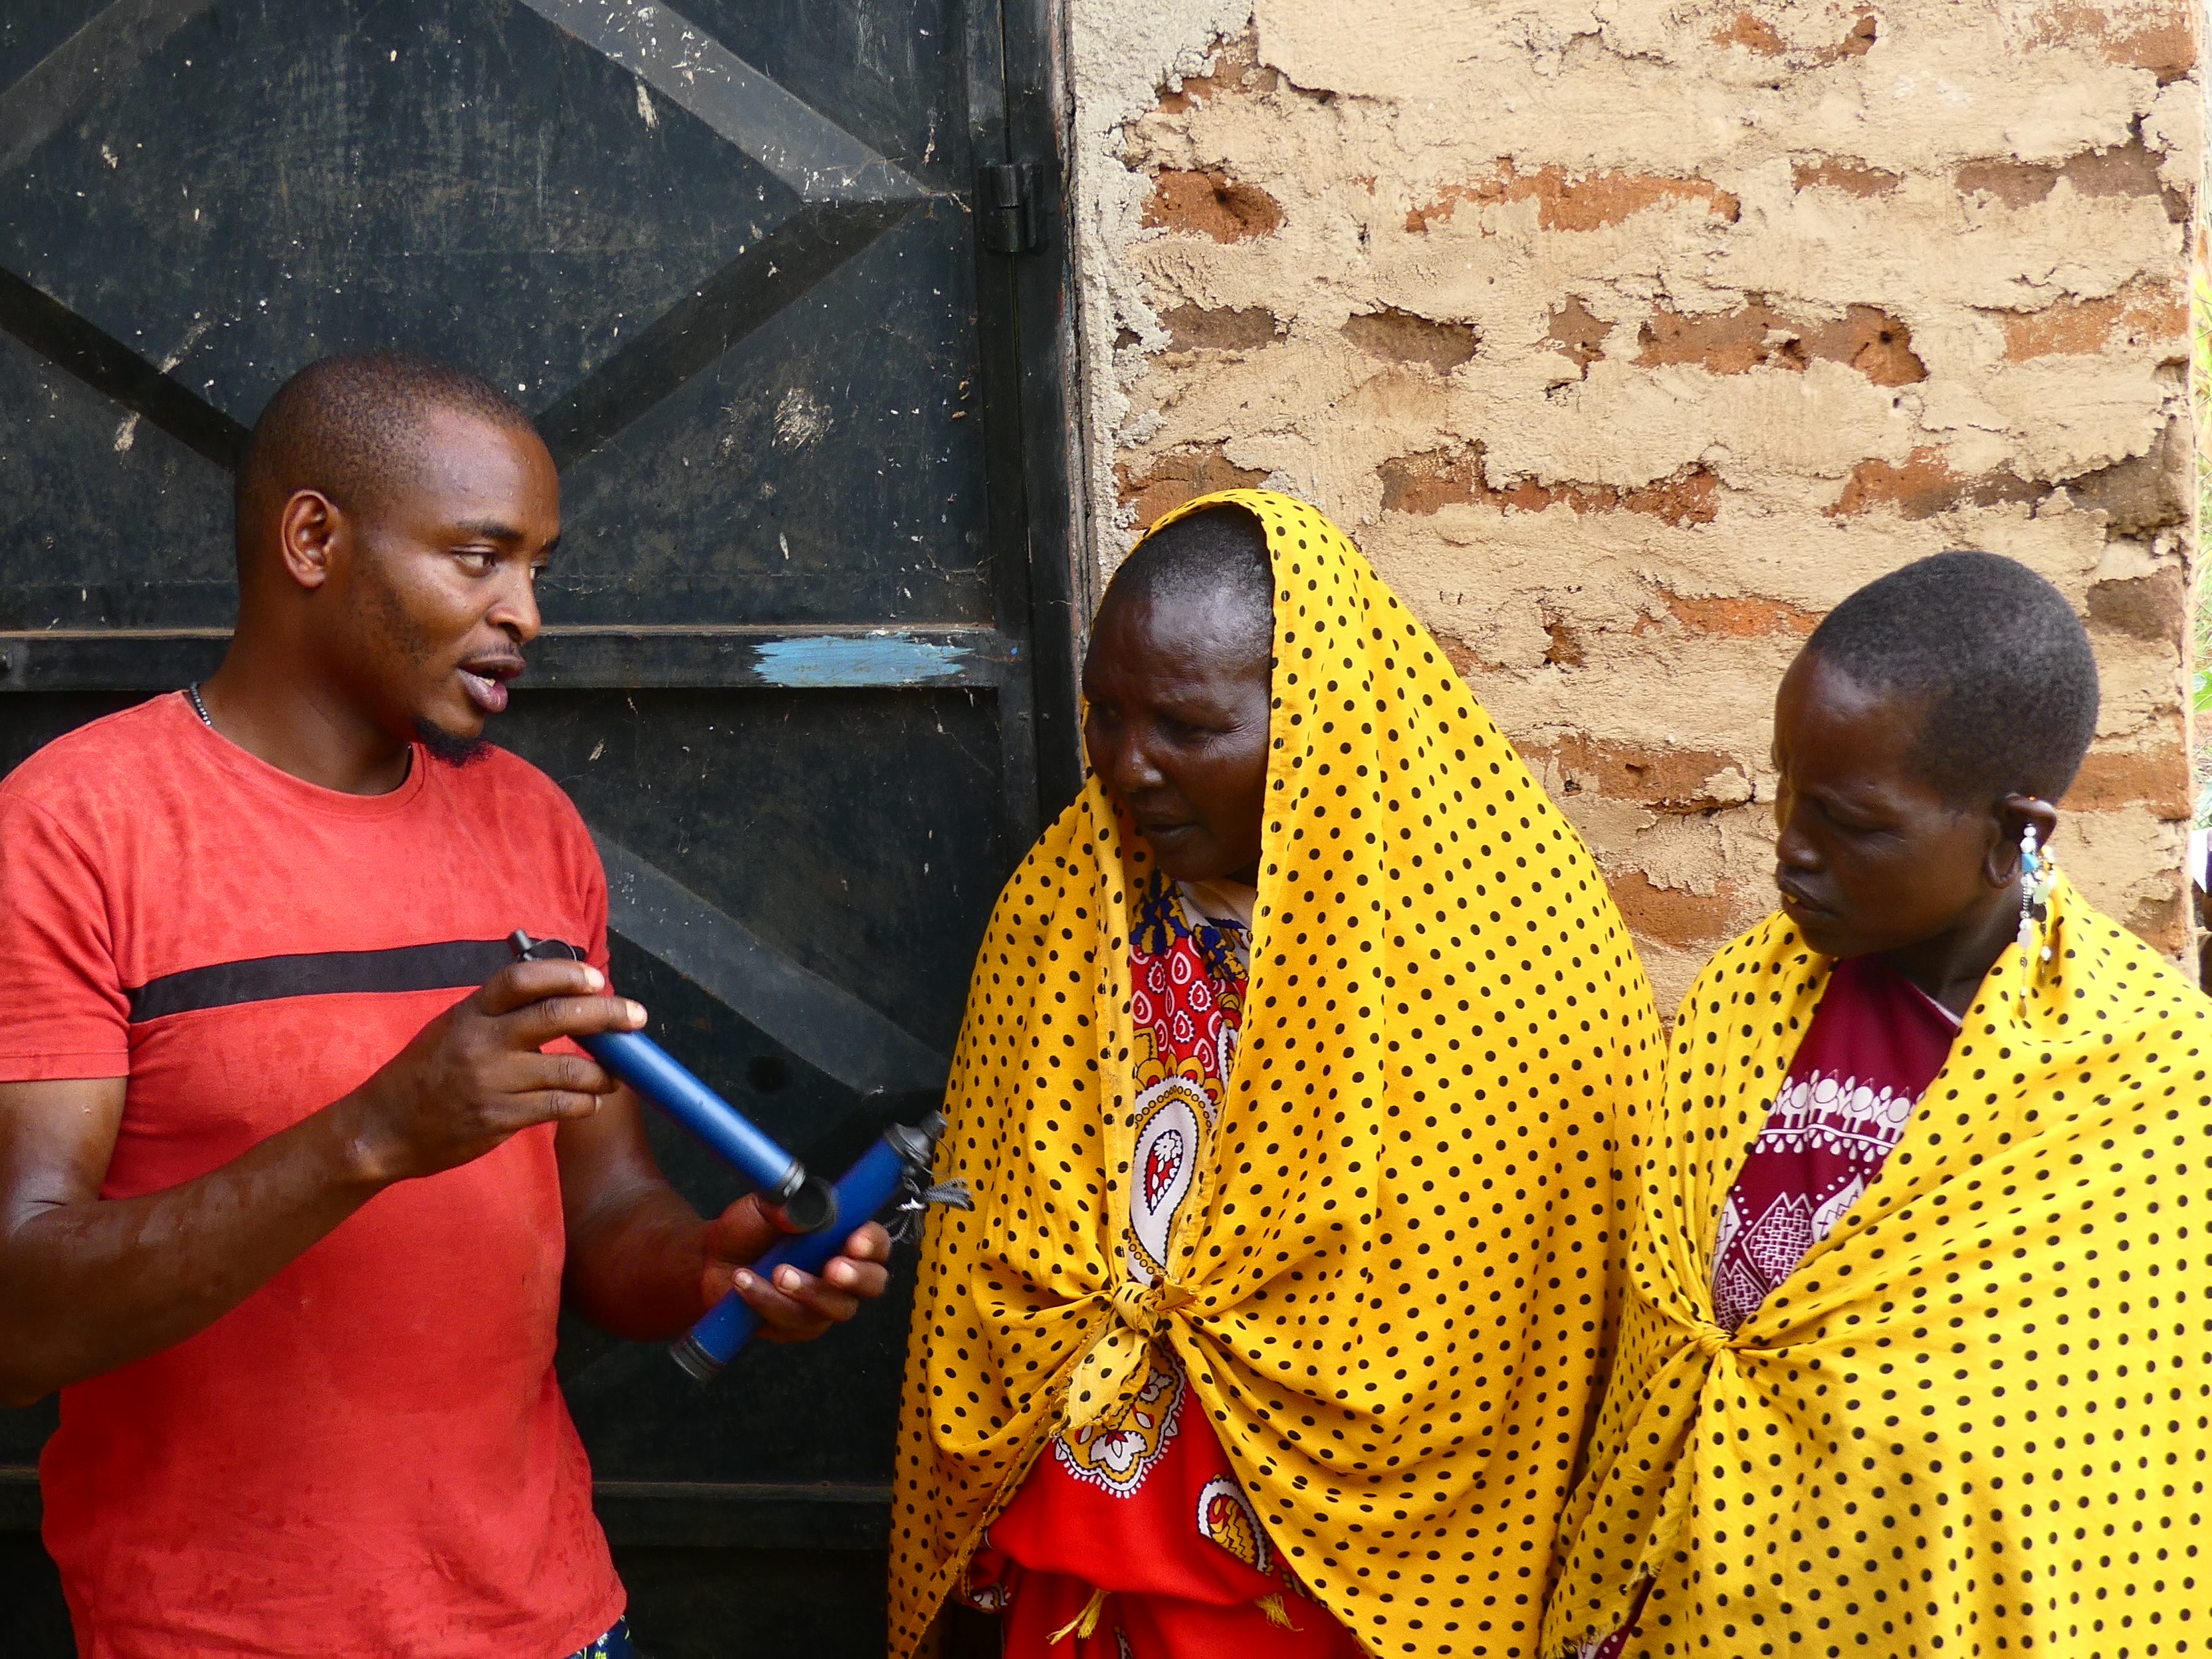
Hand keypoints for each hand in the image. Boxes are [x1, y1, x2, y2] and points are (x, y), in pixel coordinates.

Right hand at [343, 959, 646, 1184]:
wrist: (382, 1129)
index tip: (596, 979)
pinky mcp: (497, 1119)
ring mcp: (490, 1082)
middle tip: (637, 1017)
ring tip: (615, 1076)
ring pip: (567, 1070)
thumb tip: (563, 999)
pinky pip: (556, 1107)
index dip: (564, 974)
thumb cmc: (425, 1073)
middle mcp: (481, 1042)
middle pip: (556, 1017)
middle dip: (606, 1014)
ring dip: (603, 1073)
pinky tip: (589, 1102)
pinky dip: (582, 1103)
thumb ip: (500, 1014)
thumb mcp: (452, 1028)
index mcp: (471, 1013)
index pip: (521, 979)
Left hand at [700, 1194, 891, 1343]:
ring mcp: (822, 1305)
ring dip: (807, 1291)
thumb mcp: (763, 1206)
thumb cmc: (746, 1230)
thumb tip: (800, 1211)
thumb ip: (785, 1205)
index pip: (876, 1243)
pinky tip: (744, 1282)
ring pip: (835, 1308)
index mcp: (843, 1238)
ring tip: (776, 1272)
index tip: (854, 1241)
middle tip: (832, 1269)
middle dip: (856, 1277)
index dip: (872, 1243)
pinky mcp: (796, 1327)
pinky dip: (768, 1301)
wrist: (709, 1260)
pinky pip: (794, 1322)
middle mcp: (841, 1274)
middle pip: (873, 1284)